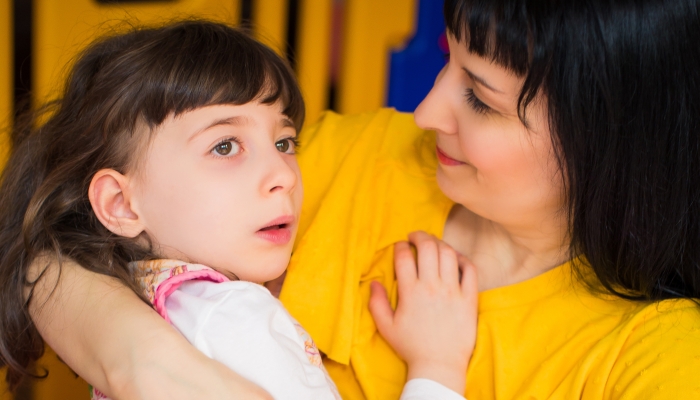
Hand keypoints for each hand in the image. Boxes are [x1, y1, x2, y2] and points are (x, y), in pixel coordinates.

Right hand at [369, 231, 477, 393]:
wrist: (439, 365)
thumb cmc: (411, 346)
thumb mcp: (386, 327)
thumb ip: (376, 303)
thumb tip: (374, 282)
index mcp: (410, 292)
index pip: (404, 257)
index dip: (400, 246)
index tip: (400, 246)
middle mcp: (432, 287)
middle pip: (427, 248)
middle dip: (420, 236)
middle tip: (416, 237)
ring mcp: (453, 292)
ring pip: (448, 254)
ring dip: (440, 243)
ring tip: (434, 244)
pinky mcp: (469, 299)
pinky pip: (470, 270)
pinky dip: (463, 259)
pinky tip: (456, 258)